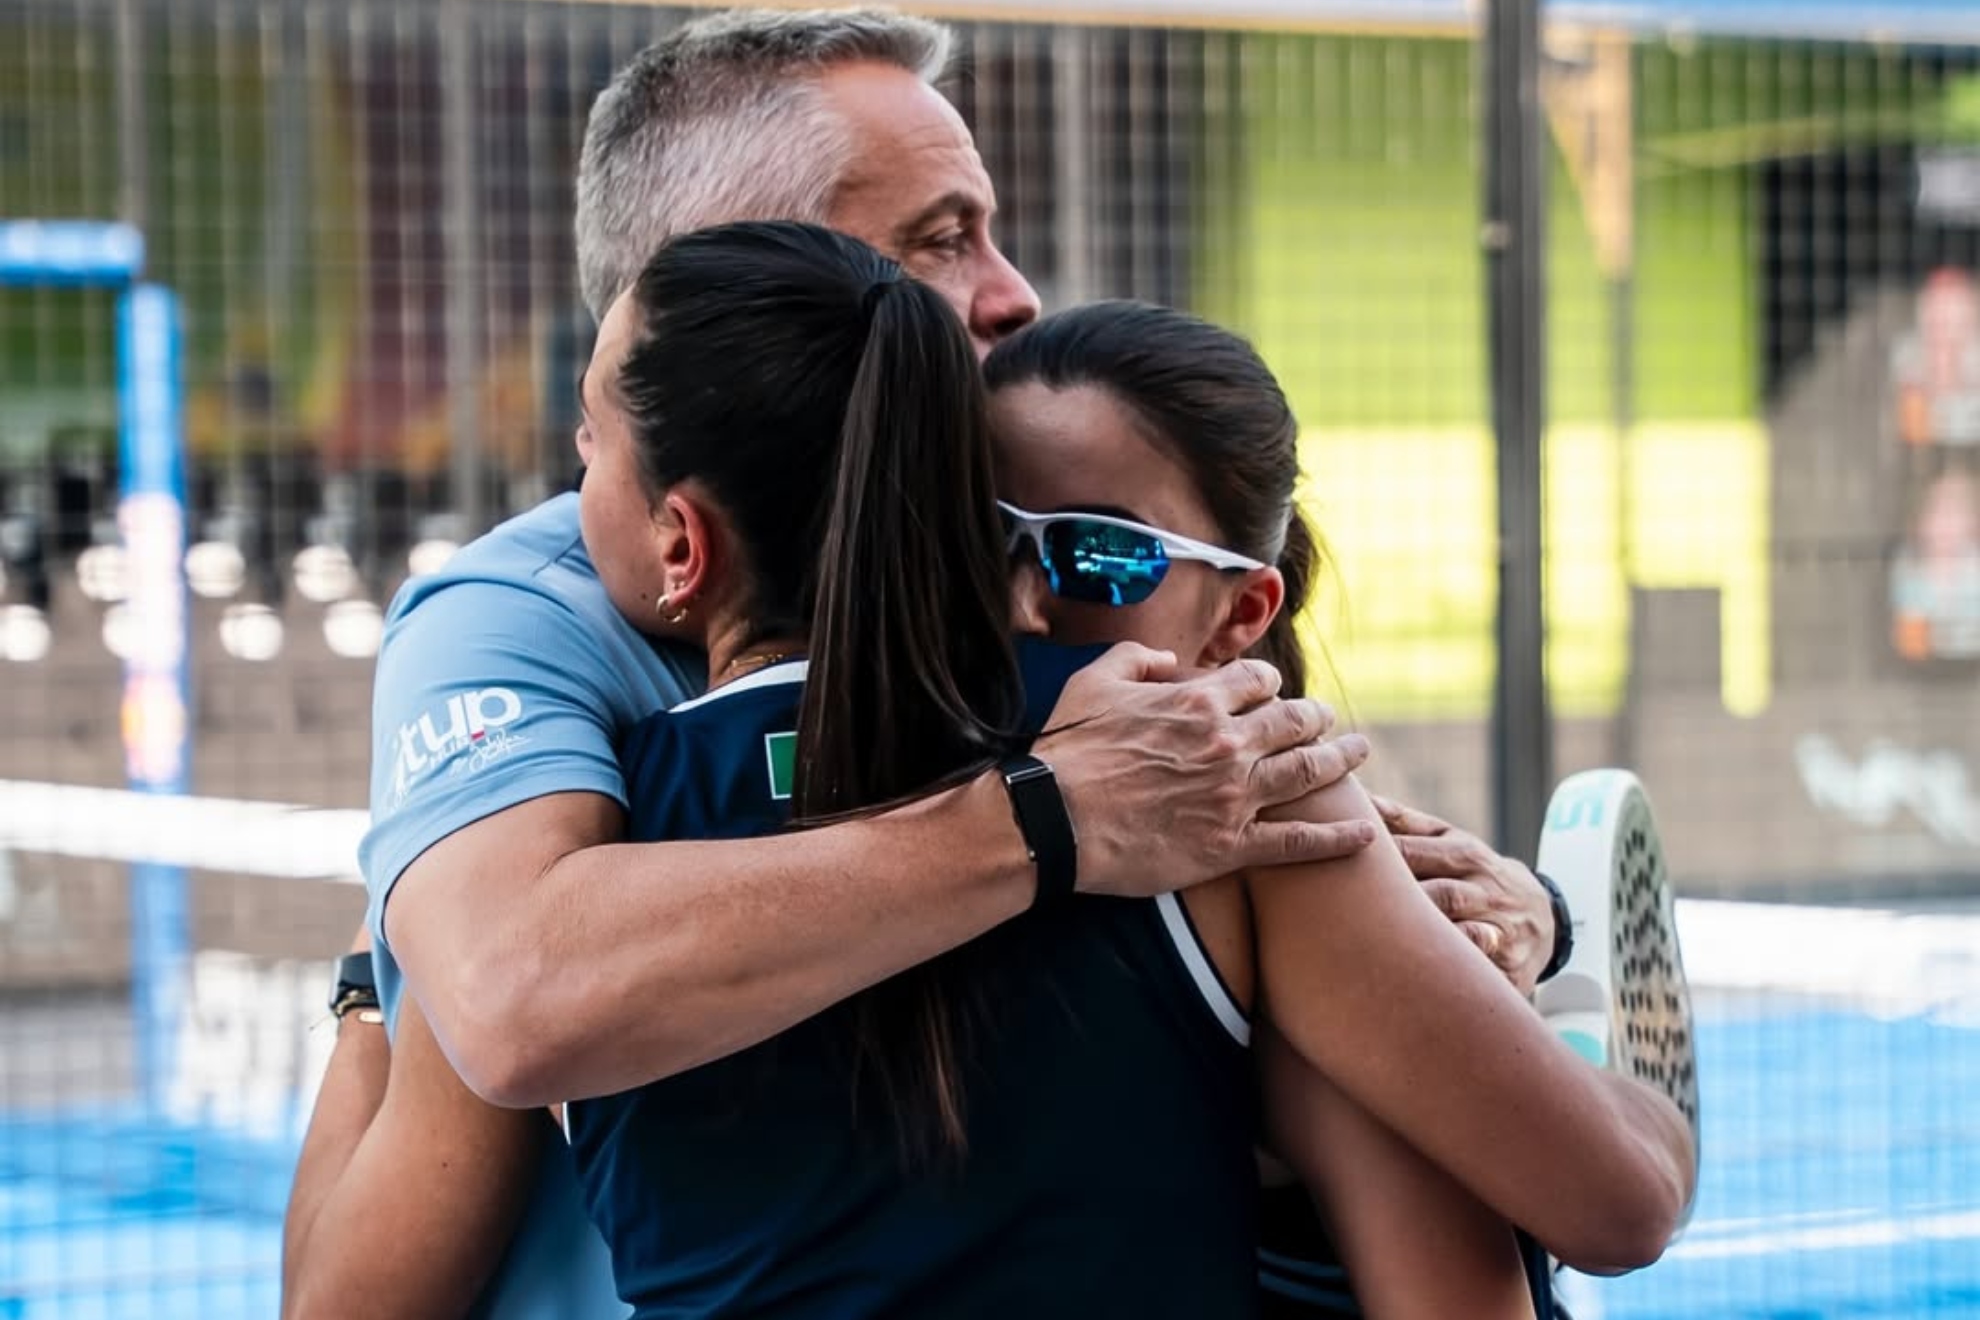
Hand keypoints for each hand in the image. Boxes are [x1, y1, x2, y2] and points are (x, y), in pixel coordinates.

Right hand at [1035, 644, 1375, 898]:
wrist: (1053, 819)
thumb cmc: (1068, 750)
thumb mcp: (1094, 681)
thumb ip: (1137, 657)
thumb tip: (1170, 659)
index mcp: (1198, 702)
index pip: (1259, 681)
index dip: (1271, 683)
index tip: (1274, 690)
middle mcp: (1228, 744)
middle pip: (1294, 722)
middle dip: (1315, 716)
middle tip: (1327, 719)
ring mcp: (1235, 796)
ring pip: (1307, 772)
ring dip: (1340, 760)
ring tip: (1359, 753)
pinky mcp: (1231, 846)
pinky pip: (1298, 842)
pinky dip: (1337, 837)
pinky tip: (1365, 832)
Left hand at [1371, 796, 1553, 995]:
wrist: (1544, 915)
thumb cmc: (1476, 873)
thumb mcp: (1452, 841)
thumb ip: (1406, 823)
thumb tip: (1360, 796)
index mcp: (1463, 853)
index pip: (1413, 853)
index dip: (1375, 860)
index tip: (1333, 863)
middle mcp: (1484, 888)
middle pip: (1439, 893)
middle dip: (1401, 902)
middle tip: (1351, 912)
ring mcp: (1501, 926)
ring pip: (1463, 932)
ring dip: (1427, 935)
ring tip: (1384, 944)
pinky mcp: (1511, 964)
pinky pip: (1485, 966)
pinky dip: (1462, 966)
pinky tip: (1431, 974)